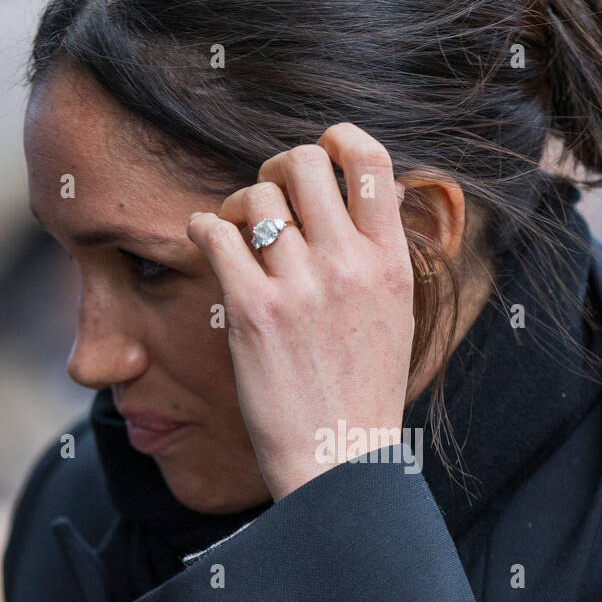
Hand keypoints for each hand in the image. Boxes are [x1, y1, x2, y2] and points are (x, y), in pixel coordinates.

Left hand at [186, 123, 414, 501]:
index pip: (369, 160)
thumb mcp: (397, 315)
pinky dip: (203, 228)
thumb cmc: (364, 393)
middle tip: (268, 199)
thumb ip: (383, 253)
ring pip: (255, 196)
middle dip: (276, 169)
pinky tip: (208, 244)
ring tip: (237, 237)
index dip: (337, 139)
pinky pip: (214, 233)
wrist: (340, 462)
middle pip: (302, 161)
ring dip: (237, 206)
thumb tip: (378, 191)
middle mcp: (349, 265)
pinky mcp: (252, 311)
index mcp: (391, 262)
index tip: (320, 153)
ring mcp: (300, 287)